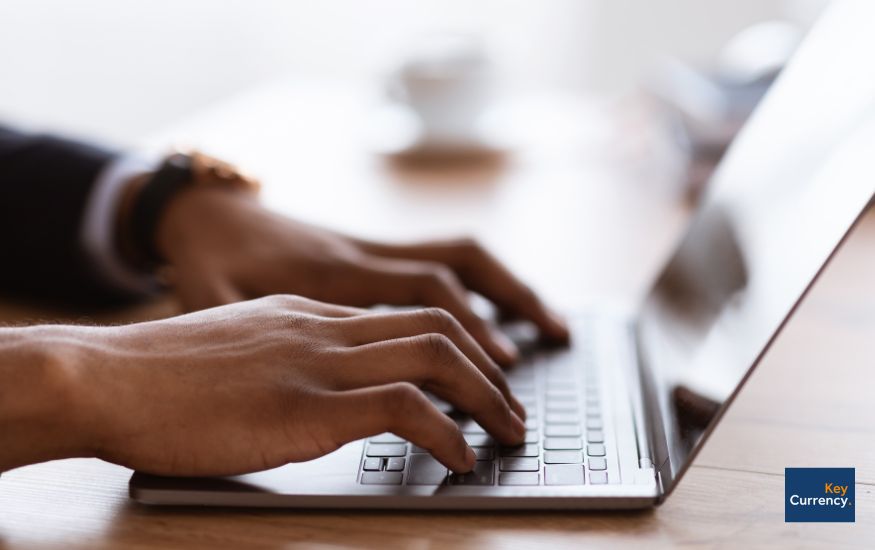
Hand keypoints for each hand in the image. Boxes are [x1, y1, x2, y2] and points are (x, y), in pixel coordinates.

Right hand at [54, 296, 526, 476]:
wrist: (104, 377)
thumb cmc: (159, 376)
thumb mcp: (238, 349)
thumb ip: (286, 359)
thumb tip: (318, 390)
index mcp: (311, 313)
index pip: (409, 314)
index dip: (461, 342)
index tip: (484, 374)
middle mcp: (325, 327)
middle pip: (439, 327)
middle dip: (491, 367)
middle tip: (514, 406)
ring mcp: (318, 362)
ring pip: (435, 357)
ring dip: (487, 396)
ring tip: (510, 431)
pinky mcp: (305, 405)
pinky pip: (404, 408)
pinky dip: (447, 432)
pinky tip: (461, 457)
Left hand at [155, 188, 568, 365]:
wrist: (204, 213)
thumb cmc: (207, 263)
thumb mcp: (216, 300)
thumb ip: (252, 331)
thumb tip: (287, 376)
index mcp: (332, 271)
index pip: (421, 289)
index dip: (466, 326)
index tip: (497, 368)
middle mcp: (364, 253)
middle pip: (458, 261)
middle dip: (512, 299)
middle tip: (557, 339)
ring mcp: (372, 248)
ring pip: (458, 254)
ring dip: (509, 287)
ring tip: (550, 324)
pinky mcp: (371, 252)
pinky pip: (440, 260)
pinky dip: (480, 285)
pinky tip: (499, 314)